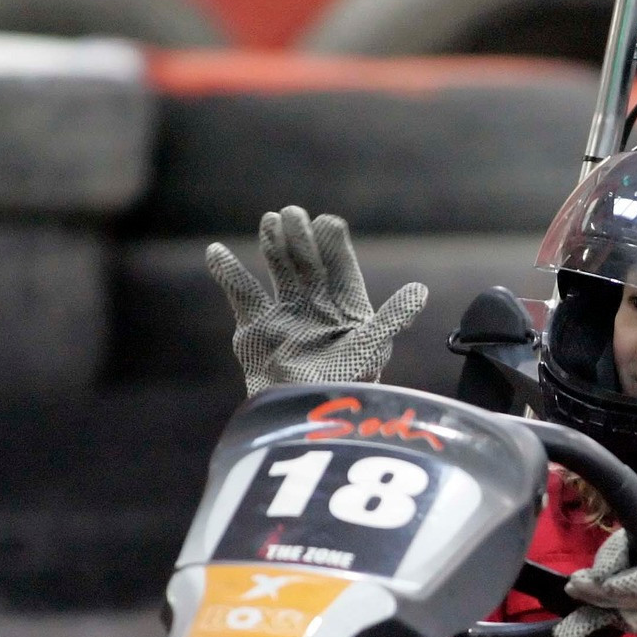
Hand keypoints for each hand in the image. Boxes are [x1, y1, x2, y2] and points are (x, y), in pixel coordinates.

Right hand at [205, 205, 427, 397]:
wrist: (298, 423)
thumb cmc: (342, 390)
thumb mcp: (370, 353)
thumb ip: (391, 319)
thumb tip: (420, 291)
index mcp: (349, 312)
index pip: (342, 269)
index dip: (335, 246)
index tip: (328, 223)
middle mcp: (317, 310)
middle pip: (309, 265)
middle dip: (302, 239)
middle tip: (292, 213)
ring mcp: (285, 318)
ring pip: (279, 272)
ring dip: (275, 247)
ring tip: (270, 220)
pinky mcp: (254, 331)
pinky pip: (242, 294)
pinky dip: (229, 273)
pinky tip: (216, 251)